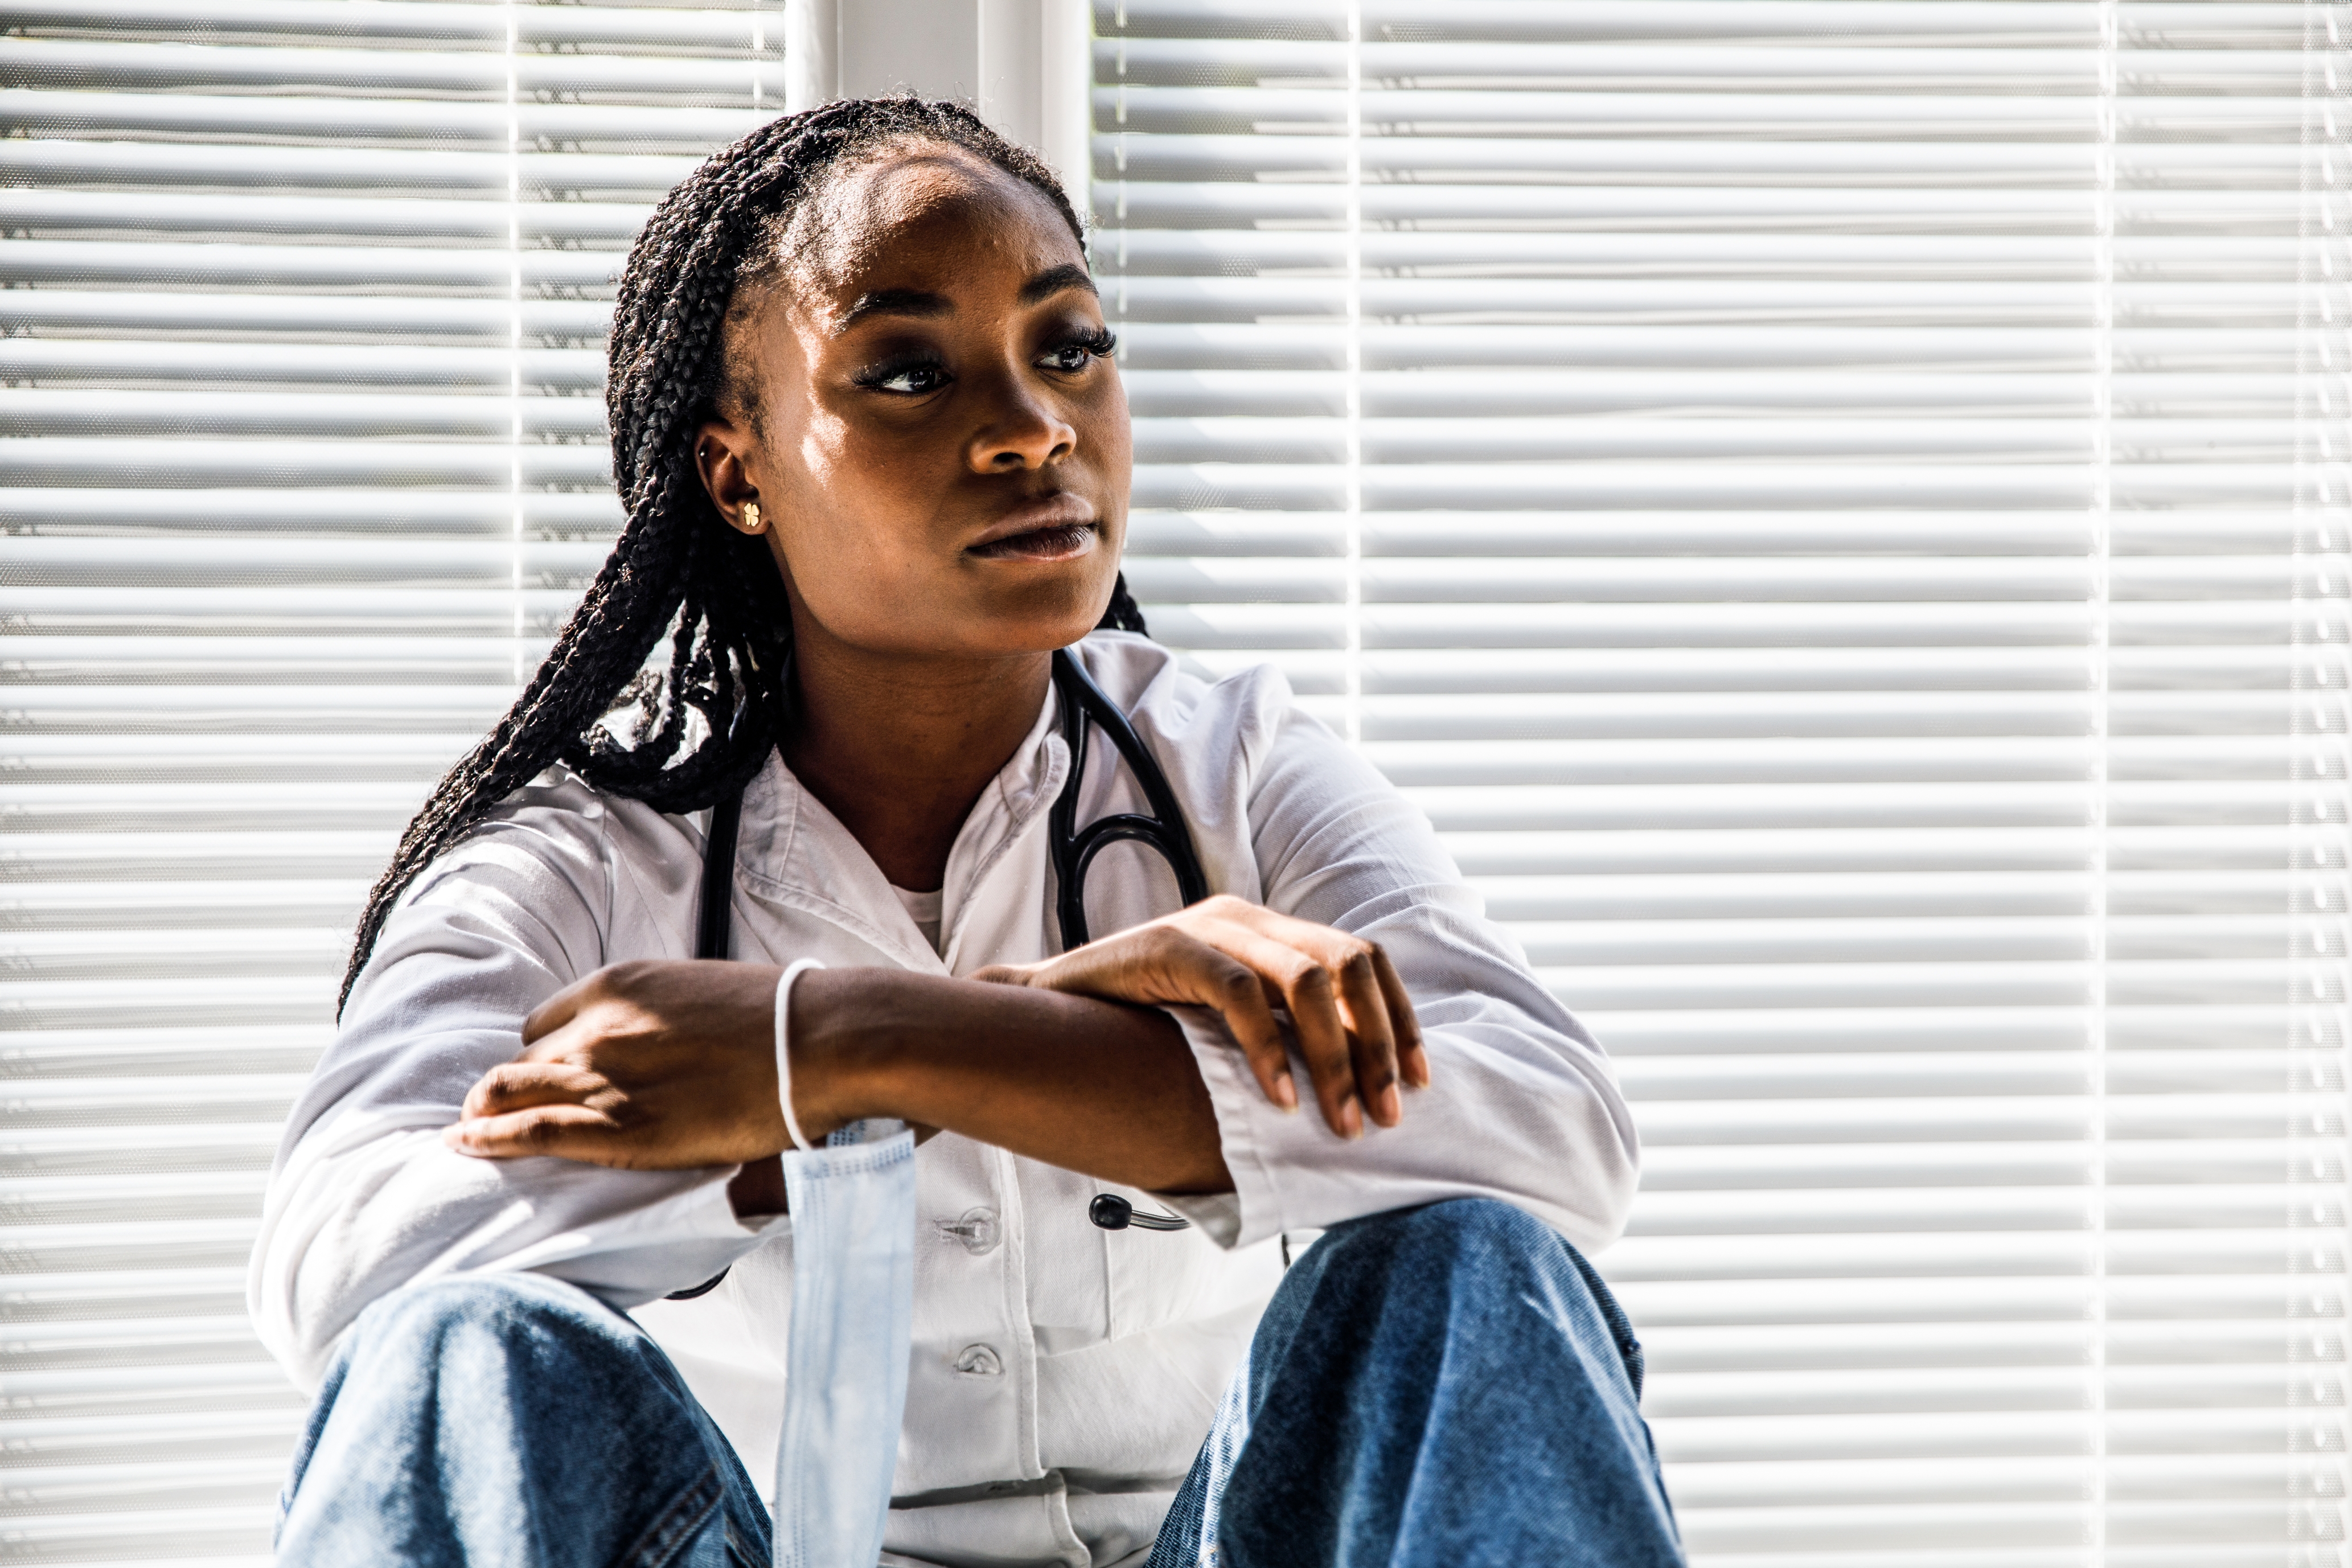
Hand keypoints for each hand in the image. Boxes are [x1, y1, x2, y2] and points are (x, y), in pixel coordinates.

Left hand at [444, 959, 786, 1168]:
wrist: (818, 1041)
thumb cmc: (778, 1018)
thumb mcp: (701, 993)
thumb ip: (661, 1018)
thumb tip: (663, 1046)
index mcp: (619, 985)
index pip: (547, 1023)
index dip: (544, 1053)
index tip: (547, 1074)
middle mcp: (598, 1025)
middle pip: (527, 1061)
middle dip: (512, 1087)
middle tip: (496, 1110)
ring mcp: (604, 1076)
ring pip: (513, 1093)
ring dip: (486, 1113)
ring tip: (470, 1131)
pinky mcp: (619, 1127)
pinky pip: (532, 1131)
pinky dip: (490, 1139)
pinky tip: (467, 1144)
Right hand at [971, 894, 1426, 1139]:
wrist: (1047, 1005)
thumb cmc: (1141, 1025)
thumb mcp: (1224, 1023)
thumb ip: (1275, 1032)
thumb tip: (1349, 1089)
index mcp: (1271, 931)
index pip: (1363, 959)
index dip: (1400, 1018)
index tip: (1418, 1082)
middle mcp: (1249, 918)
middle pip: (1349, 965)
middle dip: (1378, 1043)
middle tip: (1384, 1115)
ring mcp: (1210, 926)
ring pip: (1307, 979)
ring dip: (1334, 1056)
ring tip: (1340, 1119)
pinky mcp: (1170, 945)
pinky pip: (1239, 993)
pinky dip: (1268, 1049)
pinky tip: (1279, 1097)